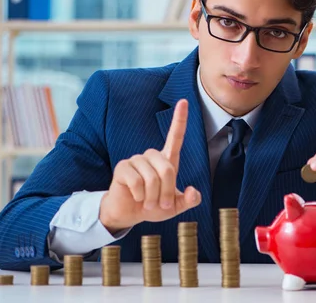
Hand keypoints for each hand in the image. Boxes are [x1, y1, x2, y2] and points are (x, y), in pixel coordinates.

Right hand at [100, 99, 201, 233]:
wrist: (129, 214)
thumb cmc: (153, 206)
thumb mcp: (175, 206)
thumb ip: (188, 200)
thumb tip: (193, 192)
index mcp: (167, 160)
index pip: (175, 136)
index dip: (180, 119)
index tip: (184, 101)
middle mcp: (151, 156)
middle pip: (167, 168)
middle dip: (166, 191)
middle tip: (161, 204)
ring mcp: (136, 160)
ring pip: (152, 177)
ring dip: (153, 196)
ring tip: (148, 202)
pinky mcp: (123, 167)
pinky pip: (136, 181)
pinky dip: (140, 195)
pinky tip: (136, 197)